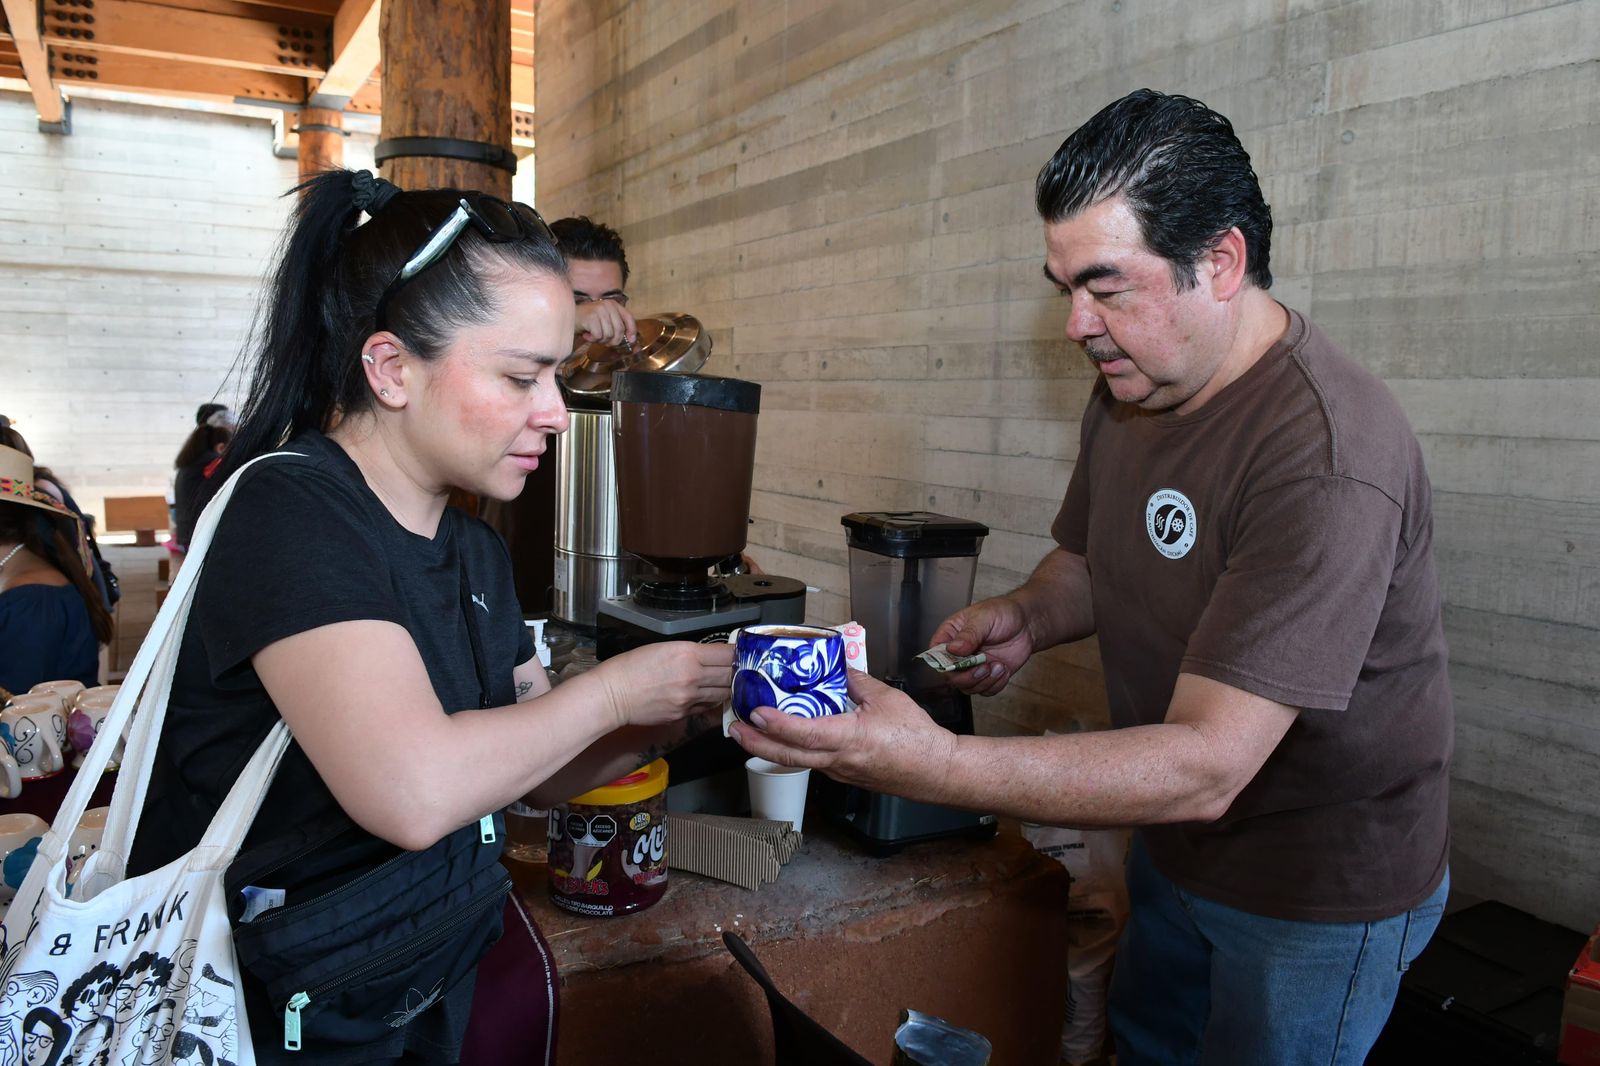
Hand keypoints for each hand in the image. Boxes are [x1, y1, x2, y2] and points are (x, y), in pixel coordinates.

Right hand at [575, 299, 636, 347]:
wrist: (568, 318)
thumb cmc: (588, 322)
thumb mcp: (605, 321)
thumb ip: (617, 328)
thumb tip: (633, 342)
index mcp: (613, 305)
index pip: (629, 317)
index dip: (632, 330)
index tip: (631, 340)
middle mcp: (608, 305)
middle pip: (619, 330)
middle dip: (613, 340)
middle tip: (604, 341)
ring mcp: (599, 310)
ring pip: (609, 335)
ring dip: (601, 340)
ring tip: (593, 335)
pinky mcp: (591, 317)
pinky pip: (599, 336)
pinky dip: (593, 339)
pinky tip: (587, 334)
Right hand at [593, 641, 733, 729]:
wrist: (613, 695)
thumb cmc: (631, 667)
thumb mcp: (663, 648)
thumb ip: (690, 653)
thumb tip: (710, 657)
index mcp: (688, 654)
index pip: (726, 653)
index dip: (738, 653)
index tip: (742, 653)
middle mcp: (693, 676)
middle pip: (730, 674)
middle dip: (738, 672)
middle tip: (744, 669)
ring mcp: (689, 698)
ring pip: (722, 693)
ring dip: (728, 688)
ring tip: (731, 683)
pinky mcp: (684, 714)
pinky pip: (707, 706)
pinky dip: (712, 700)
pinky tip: (712, 695)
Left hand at [729, 669, 956, 794]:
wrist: (935, 771)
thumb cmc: (916, 738)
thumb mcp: (886, 698)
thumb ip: (856, 681)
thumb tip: (837, 665)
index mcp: (848, 739)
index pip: (803, 734)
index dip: (776, 725)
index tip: (756, 714)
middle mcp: (838, 761)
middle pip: (787, 756)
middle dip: (756, 744)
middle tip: (735, 729)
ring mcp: (839, 772)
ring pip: (797, 762)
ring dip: (771, 747)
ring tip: (752, 731)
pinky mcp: (844, 776)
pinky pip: (812, 763)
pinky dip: (794, 750)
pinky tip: (788, 737)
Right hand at [929, 596, 1034, 695]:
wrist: (1027, 624)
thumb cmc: (1002, 613)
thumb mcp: (984, 617)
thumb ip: (969, 634)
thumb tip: (953, 648)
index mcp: (951, 635)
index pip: (935, 654)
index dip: (943, 662)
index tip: (958, 661)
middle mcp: (958, 654)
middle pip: (950, 676)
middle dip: (967, 676)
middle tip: (983, 667)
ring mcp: (972, 667)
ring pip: (967, 687)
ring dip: (983, 682)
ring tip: (998, 666)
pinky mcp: (987, 676)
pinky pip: (984, 691)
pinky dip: (995, 685)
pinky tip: (1003, 669)